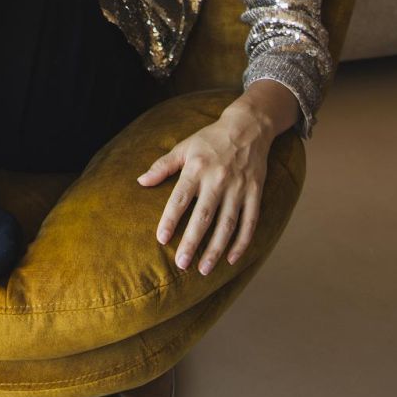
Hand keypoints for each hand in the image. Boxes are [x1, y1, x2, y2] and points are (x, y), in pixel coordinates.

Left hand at [136, 110, 271, 274]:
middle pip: (203, 217)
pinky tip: (232, 258)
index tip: (161, 239)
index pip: (180, 199)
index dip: (170, 219)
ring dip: (216, 249)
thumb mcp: (184, 147)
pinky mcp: (255, 193)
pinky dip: (242, 242)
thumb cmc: (210, 139)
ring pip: (227, 224)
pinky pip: (250, 222)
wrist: (248, 127)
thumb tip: (141, 181)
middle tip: (182, 264)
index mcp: (196, 169)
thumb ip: (162, 166)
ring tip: (203, 269)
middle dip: (192, 242)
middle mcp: (218, 180)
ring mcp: (238, 188)